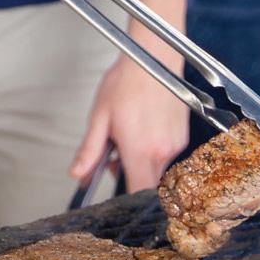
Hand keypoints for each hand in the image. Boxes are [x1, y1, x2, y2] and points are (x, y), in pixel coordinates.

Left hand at [69, 0, 189, 191]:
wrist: (153, 57)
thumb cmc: (126, 83)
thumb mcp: (100, 117)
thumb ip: (89, 151)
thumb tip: (77, 176)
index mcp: (140, 151)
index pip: (138, 194)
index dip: (128, 202)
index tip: (116, 198)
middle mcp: (163, 152)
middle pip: (147, 182)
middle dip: (130, 175)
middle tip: (115, 153)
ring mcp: (176, 143)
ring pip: (157, 167)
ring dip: (141, 159)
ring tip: (128, 133)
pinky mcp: (182, 135)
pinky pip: (167, 152)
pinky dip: (153, 147)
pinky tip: (143, 126)